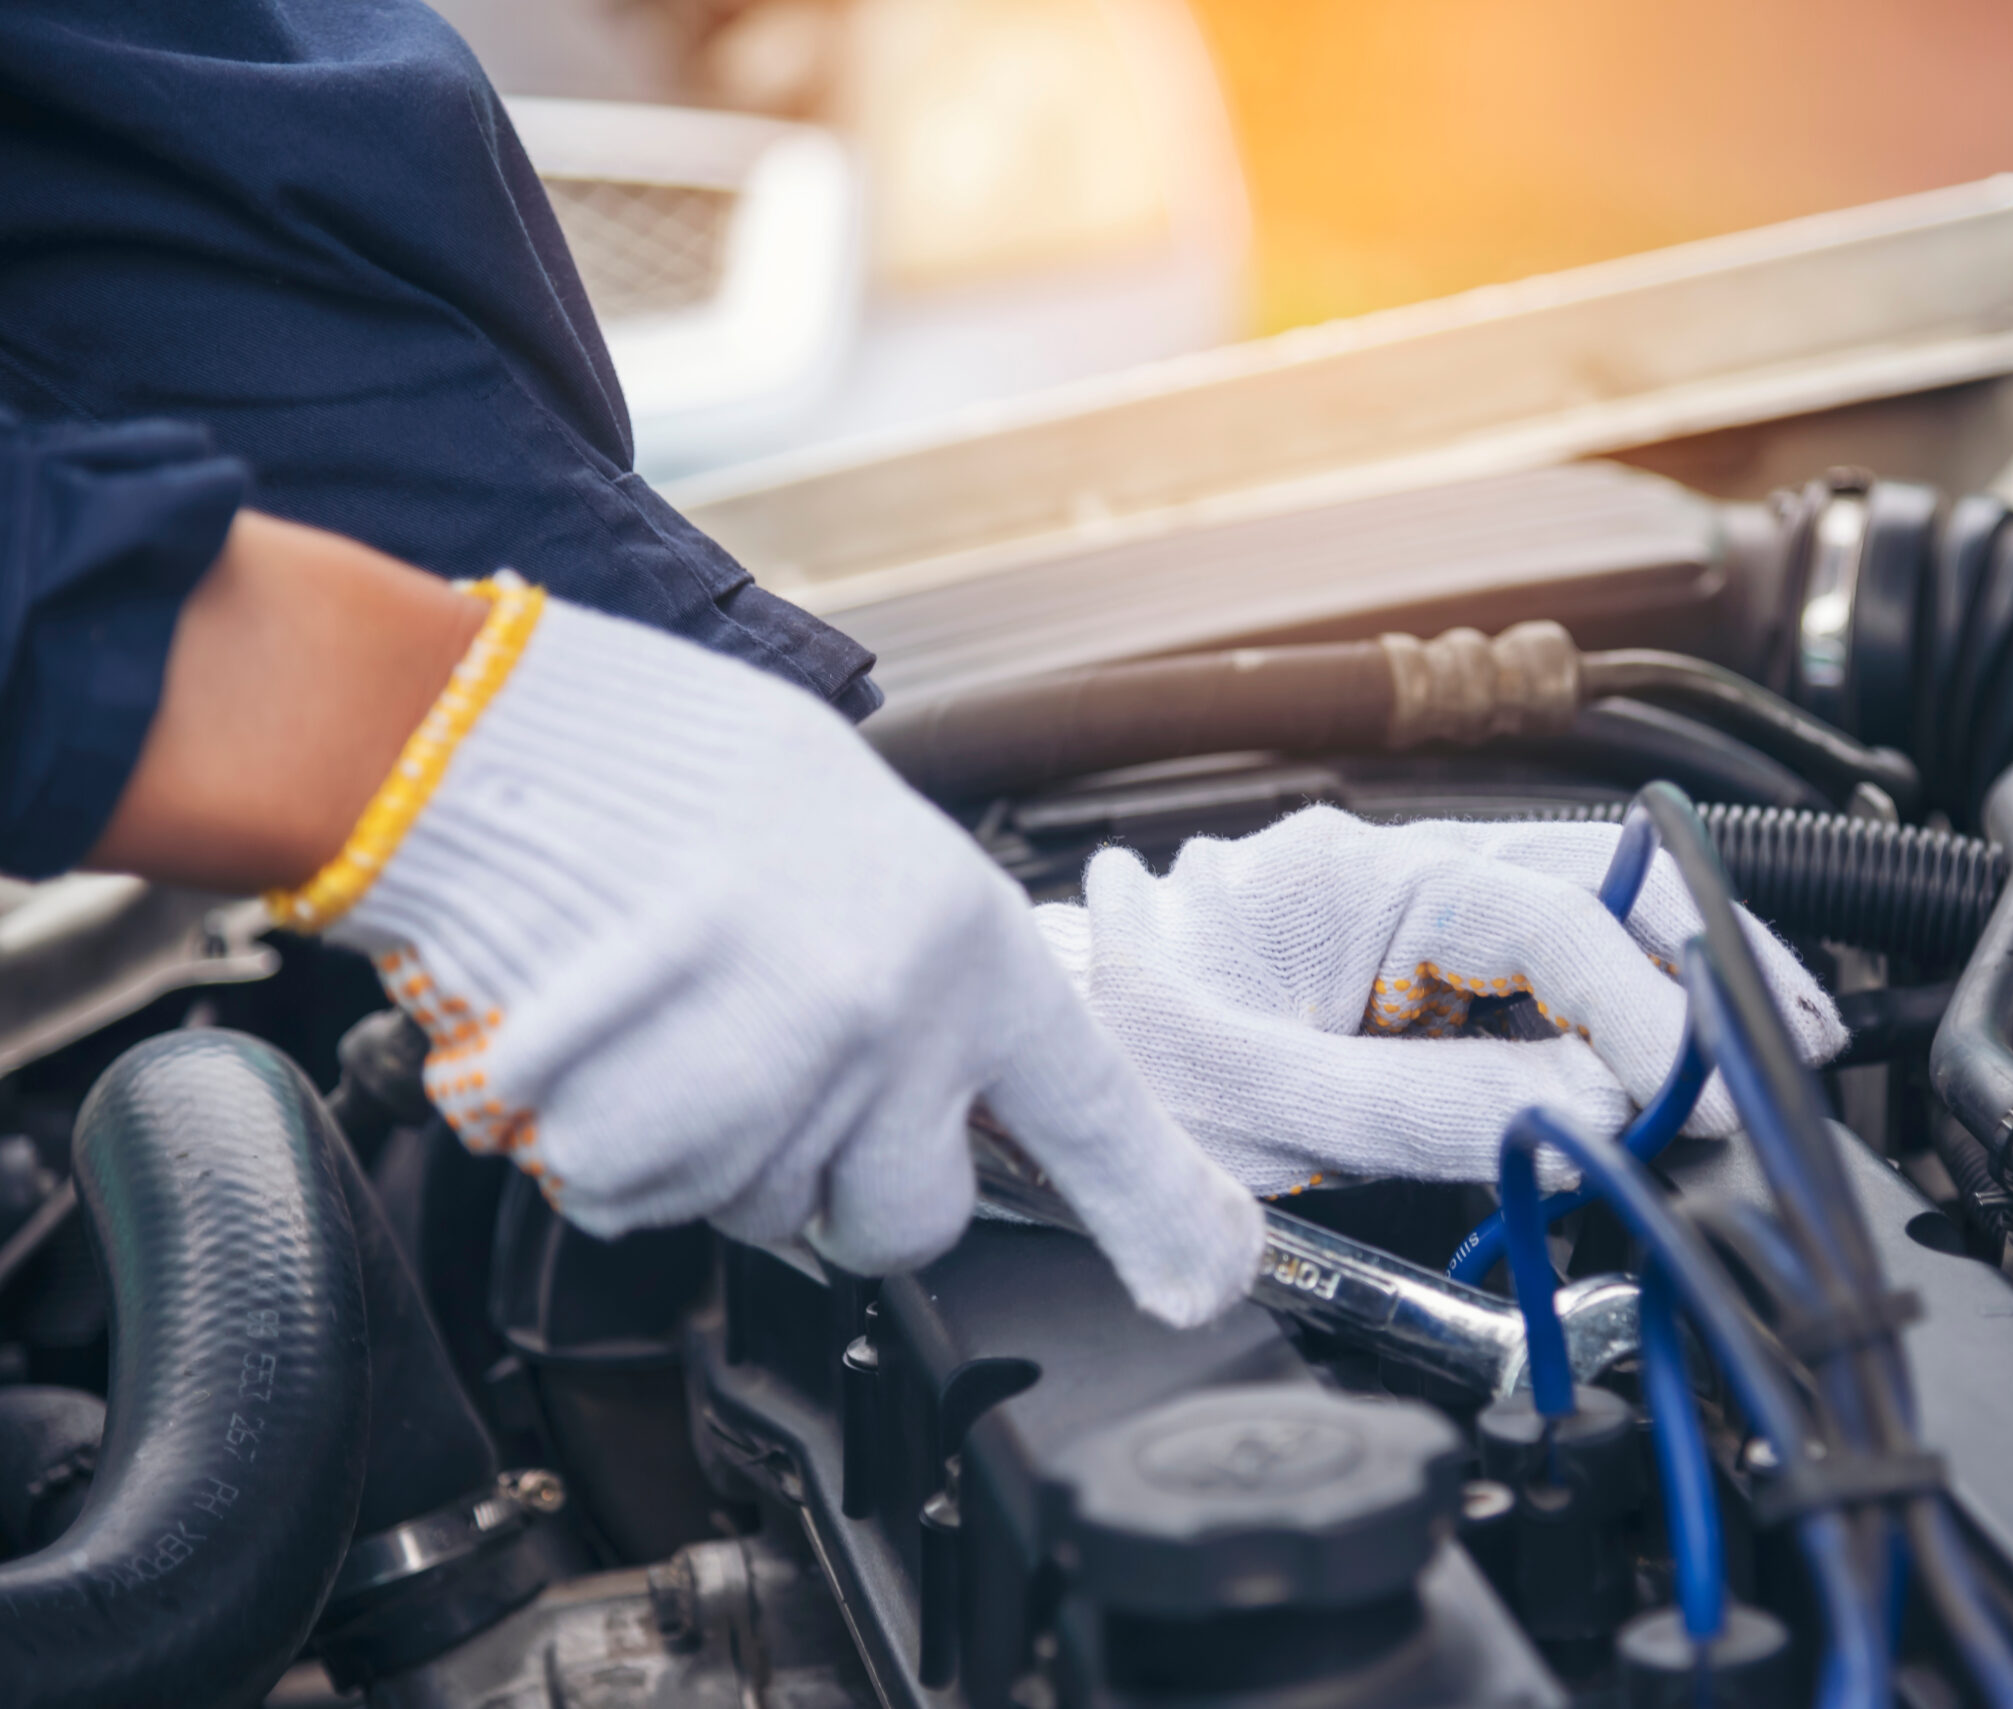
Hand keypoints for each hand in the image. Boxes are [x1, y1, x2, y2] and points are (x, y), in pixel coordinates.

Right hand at [318, 593, 1263, 1327]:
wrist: (483, 738)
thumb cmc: (667, 764)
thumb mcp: (862, 834)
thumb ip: (932, 970)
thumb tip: (961, 1079)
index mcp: (961, 945)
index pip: (1095, 1113)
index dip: (1158, 1209)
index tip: (1204, 1270)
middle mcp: (885, 1033)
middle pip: (906, 1225)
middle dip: (849, 1185)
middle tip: (784, 1074)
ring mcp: (763, 1095)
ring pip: (759, 1215)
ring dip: (715, 1150)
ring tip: (669, 1012)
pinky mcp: (642, 1143)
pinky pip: (646, 1207)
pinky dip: (611, 1150)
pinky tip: (601, 1041)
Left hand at [1032, 807, 1845, 1196]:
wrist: (1010, 1077)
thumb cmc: (1100, 1074)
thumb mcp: (1266, 1111)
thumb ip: (1436, 1108)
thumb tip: (1594, 1108)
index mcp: (1346, 875)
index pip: (1545, 922)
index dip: (1649, 1011)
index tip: (1715, 1090)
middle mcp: (1378, 873)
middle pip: (1582, 889)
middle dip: (1701, 956)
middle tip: (1797, 1033)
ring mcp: (1386, 916)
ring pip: (1565, 930)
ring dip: (1660, 992)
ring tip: (1740, 1061)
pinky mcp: (1386, 968)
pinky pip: (1517, 981)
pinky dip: (1594, 1025)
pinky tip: (1643, 1074)